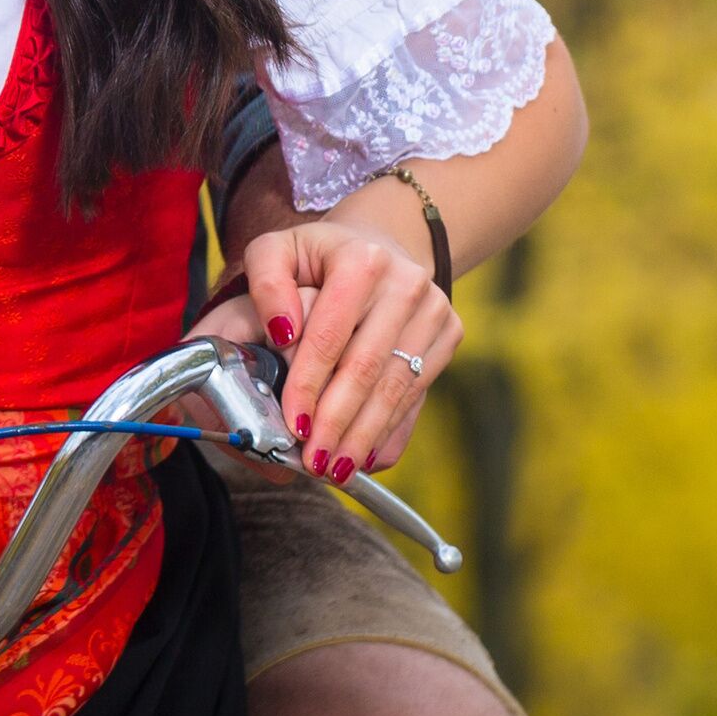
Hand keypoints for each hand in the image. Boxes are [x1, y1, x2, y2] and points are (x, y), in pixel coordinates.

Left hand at [233, 216, 460, 479]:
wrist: (380, 246)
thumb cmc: (318, 258)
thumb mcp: (277, 252)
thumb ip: (266, 283)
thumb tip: (282, 332)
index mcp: (362, 259)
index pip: (329, 336)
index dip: (309, 385)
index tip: (292, 425)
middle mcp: (407, 282)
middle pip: (367, 368)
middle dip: (337, 422)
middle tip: (313, 462)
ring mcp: (436, 309)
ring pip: (396, 388)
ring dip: (364, 435)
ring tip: (335, 469)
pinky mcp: (450, 334)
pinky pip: (417, 394)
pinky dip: (389, 430)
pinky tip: (365, 457)